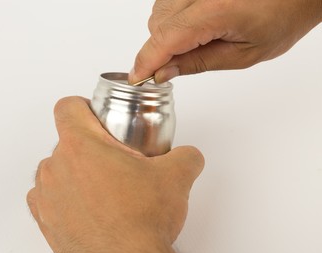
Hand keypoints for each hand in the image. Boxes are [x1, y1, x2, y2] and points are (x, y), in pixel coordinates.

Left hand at [27, 97, 203, 252]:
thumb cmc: (140, 222)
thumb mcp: (176, 177)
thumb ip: (185, 156)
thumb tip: (188, 156)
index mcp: (82, 145)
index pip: (67, 106)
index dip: (82, 106)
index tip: (95, 116)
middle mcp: (57, 166)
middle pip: (66, 140)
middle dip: (90, 146)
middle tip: (113, 161)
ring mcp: (46, 194)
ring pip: (56, 169)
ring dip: (75, 172)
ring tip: (102, 187)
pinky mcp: (44, 219)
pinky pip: (47, 197)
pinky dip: (64, 197)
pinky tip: (88, 207)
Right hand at [129, 0, 321, 83]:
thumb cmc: (281, 17)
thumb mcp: (242, 55)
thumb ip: (198, 63)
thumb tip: (163, 73)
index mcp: (217, 9)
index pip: (166, 38)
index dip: (147, 61)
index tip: (137, 78)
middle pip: (157, 24)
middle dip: (159, 50)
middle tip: (175, 65)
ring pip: (158, 12)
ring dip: (165, 33)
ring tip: (195, 40)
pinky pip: (167, 1)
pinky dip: (171, 18)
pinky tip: (193, 26)